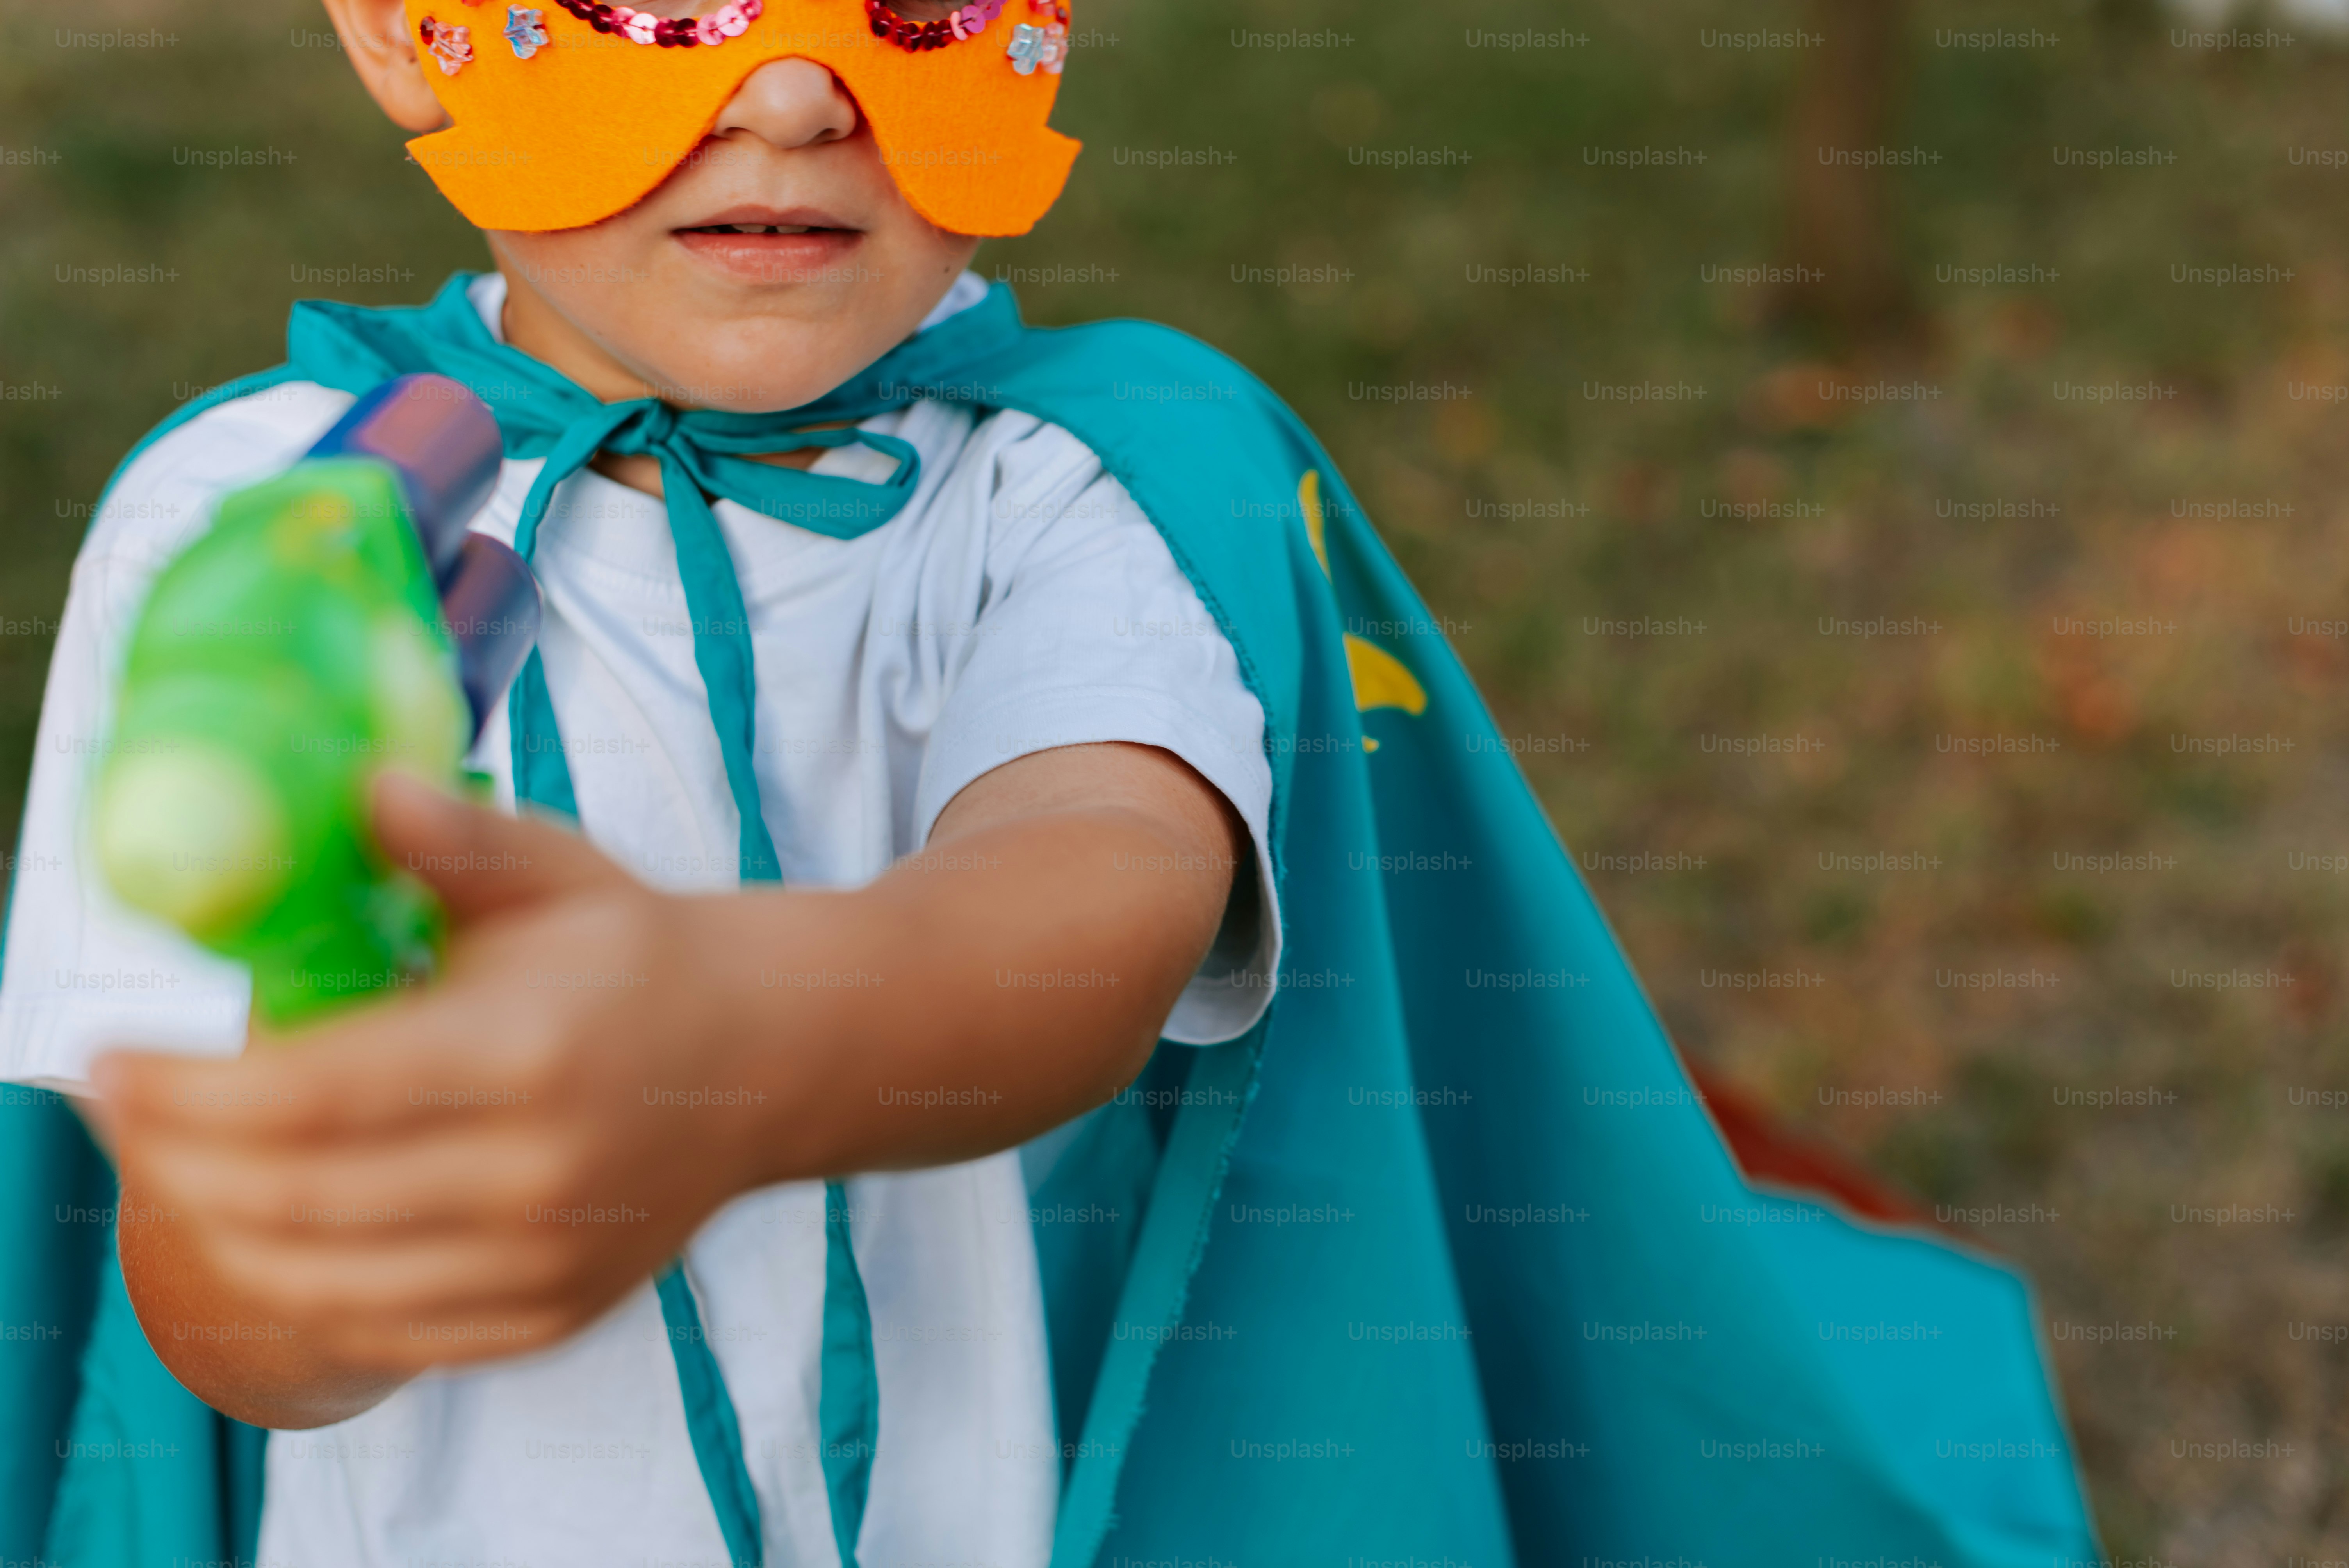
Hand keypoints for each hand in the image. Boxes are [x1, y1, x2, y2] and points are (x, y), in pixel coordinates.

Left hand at [92, 773, 768, 1373]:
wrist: (764, 1056)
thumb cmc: (639, 954)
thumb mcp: (558, 872)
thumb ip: (457, 839)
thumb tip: (359, 787)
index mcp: (531, 1052)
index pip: (311, 1095)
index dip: (184, 1089)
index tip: (105, 1059)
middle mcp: (539, 1173)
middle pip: (294, 1198)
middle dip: (172, 1157)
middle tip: (115, 1108)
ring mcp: (547, 1260)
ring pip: (323, 1280)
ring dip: (219, 1226)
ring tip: (173, 1164)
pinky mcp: (549, 1316)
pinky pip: (385, 1329)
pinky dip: (301, 1287)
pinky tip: (266, 1228)